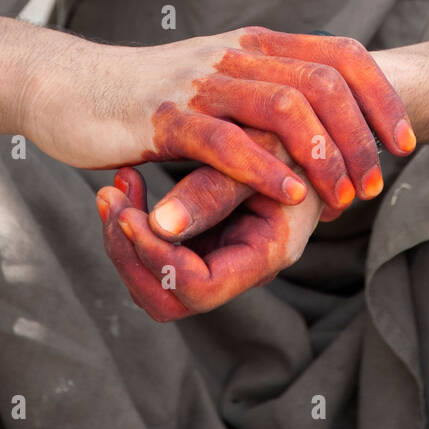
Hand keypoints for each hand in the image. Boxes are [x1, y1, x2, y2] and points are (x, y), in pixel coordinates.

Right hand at [21, 24, 414, 213]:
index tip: (404, 142)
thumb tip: (325, 123)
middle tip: (374, 185)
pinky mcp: (164, 116)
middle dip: (361, 137)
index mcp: (256, 44)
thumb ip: (265, 93)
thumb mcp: (218, 84)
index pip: (341, 55)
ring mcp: (200, 81)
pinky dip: (265, 169)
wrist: (69, 89)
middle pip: (323, 82)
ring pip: (283, 106)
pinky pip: (225, 140)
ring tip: (341, 198)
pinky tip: (289, 197)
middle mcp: (236, 54)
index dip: (382, 97)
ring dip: (323, 156)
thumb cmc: (148, 98)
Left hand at [96, 141, 324, 319]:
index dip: (158, 258)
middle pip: (168, 298)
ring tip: (115, 186)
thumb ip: (216, 189)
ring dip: (125, 238)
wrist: (320, 130)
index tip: (129, 214)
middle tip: (109, 198)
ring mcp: (223, 255)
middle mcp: (242, 266)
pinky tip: (128, 180)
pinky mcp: (207, 236)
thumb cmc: (302, 133)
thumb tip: (161, 224)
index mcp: (267, 253)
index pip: (199, 289)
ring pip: (154, 280)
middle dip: (130, 254)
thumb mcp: (263, 150)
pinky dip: (135, 223)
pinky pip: (157, 250)